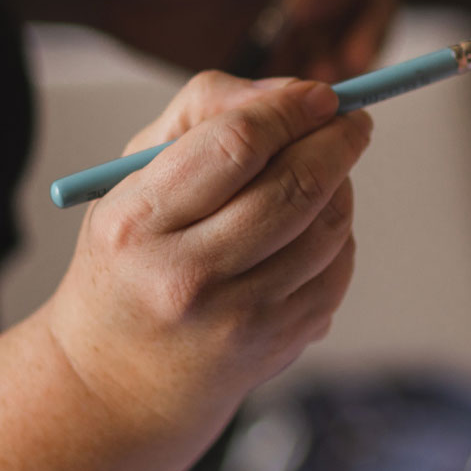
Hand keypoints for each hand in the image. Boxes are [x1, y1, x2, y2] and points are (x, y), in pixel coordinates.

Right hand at [41, 73, 373, 442]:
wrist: (118, 378)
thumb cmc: (132, 255)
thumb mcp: (131, 176)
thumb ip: (204, 112)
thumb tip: (294, 92)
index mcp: (137, 223)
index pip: (235, 146)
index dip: (290, 109)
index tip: (320, 94)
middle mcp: (185, 276)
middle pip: (294, 186)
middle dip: (337, 140)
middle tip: (352, 120)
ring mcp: (237, 318)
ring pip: (328, 228)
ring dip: (342, 185)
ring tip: (328, 170)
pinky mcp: (276, 344)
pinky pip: (337, 270)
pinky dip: (339, 236)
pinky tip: (314, 227)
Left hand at [93, 0, 398, 79]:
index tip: (303, 7)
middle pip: (364, 4)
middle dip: (362, 33)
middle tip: (347, 63)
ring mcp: (294, 19)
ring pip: (342, 46)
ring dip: (341, 70)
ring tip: (323, 95)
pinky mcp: (272, 61)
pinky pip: (306, 84)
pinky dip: (308, 102)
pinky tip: (296, 119)